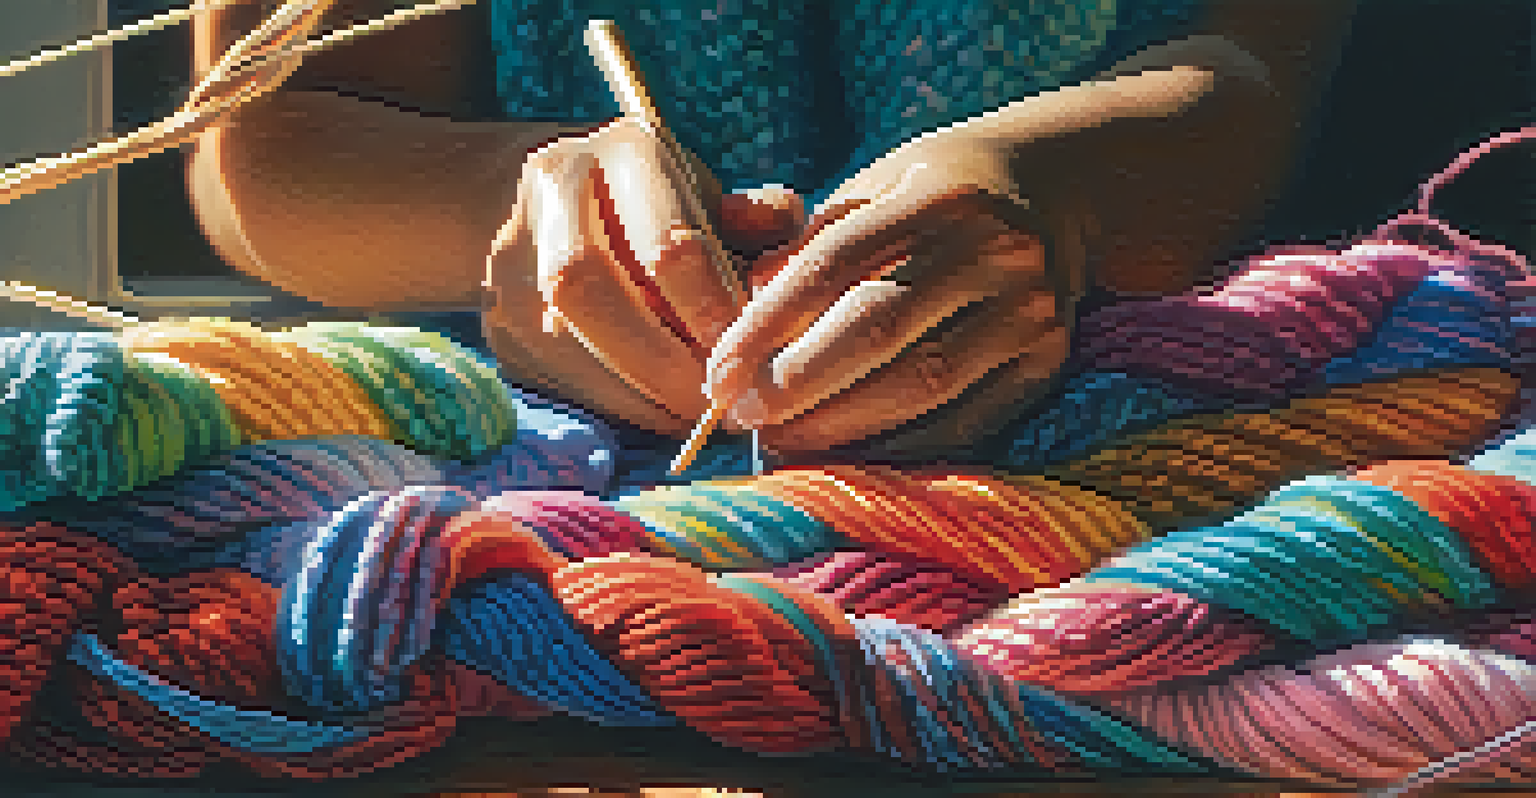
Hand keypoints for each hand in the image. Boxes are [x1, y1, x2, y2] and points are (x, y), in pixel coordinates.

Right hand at [482, 117, 802, 437]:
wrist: (545, 202)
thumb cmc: (661, 205)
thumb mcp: (717, 196)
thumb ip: (758, 225)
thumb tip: (783, 272)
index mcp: (625, 152)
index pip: (665, 243)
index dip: (710, 308)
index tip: (744, 348)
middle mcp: (555, 190)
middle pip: (591, 289)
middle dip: (663, 360)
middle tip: (716, 398)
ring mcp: (510, 255)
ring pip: (563, 338)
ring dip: (638, 391)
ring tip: (692, 412)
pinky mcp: (499, 321)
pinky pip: (554, 376)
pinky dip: (613, 403)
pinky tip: (655, 411)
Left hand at [705, 62, 1243, 454]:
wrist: (1065, 191)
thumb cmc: (936, 195)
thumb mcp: (876, 188)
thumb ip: (808, 243)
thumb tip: (742, 308)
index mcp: (939, 194)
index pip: (837, 261)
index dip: (768, 322)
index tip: (718, 373)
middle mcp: (994, 249)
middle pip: (880, 325)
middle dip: (798, 381)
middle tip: (742, 417)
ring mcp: (1030, 310)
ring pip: (922, 382)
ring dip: (840, 424)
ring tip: (780, 443)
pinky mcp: (1048, 363)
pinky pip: (964, 421)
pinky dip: (898, 447)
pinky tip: (848, 458)